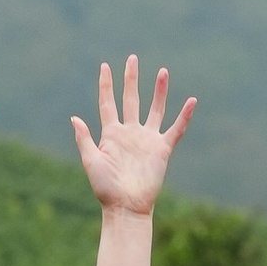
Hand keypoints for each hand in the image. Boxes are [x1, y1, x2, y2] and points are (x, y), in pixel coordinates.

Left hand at [72, 55, 195, 218]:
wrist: (126, 206)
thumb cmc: (105, 188)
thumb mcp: (91, 161)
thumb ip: (84, 138)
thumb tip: (74, 118)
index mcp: (111, 134)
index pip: (108, 103)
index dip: (107, 85)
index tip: (105, 66)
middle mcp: (130, 132)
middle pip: (132, 99)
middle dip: (132, 79)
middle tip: (132, 58)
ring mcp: (147, 139)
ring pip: (155, 109)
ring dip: (159, 91)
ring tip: (163, 71)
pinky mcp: (162, 149)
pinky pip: (176, 128)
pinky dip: (184, 115)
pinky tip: (192, 101)